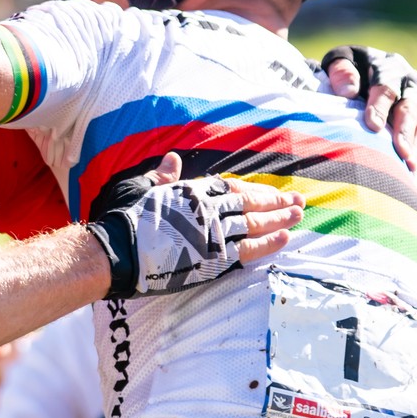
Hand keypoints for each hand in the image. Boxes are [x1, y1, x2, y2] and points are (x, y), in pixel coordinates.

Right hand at [85, 152, 302, 298]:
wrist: (118, 252)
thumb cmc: (125, 219)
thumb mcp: (142, 188)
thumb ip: (163, 176)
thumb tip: (173, 160)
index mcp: (192, 191)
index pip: (232, 188)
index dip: (254, 190)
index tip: (270, 192)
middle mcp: (209, 208)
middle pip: (250, 203)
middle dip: (276, 202)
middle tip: (298, 201)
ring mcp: (214, 233)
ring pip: (255, 223)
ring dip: (280, 218)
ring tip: (298, 215)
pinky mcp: (215, 257)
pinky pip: (250, 249)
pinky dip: (269, 242)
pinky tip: (285, 237)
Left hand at [322, 45, 416, 169]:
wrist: (368, 70)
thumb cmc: (350, 70)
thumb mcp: (341, 61)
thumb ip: (342, 72)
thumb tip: (348, 92)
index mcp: (391, 66)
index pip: (386, 87)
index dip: (380, 106)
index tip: (372, 125)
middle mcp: (411, 82)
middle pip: (409, 107)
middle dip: (405, 131)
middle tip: (400, 151)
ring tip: (410, 165)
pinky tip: (413, 166)